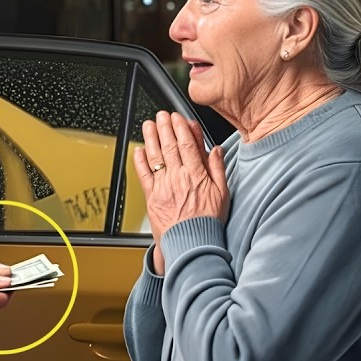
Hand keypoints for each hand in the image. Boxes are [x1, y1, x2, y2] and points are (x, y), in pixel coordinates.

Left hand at [133, 111, 227, 274]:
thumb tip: (216, 150)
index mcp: (196, 175)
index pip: (187, 144)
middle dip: (164, 127)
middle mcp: (178, 178)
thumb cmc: (207, 222)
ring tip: (148, 125)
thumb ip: (218, 169)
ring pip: (155, 156)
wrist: (191, 244)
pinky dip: (140, 161)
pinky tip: (138, 150)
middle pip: (169, 146)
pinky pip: (144, 175)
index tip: (177, 117)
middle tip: (161, 115)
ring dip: (151, 138)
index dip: (181, 128)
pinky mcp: (151, 197)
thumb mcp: (222, 194)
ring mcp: (163, 186)